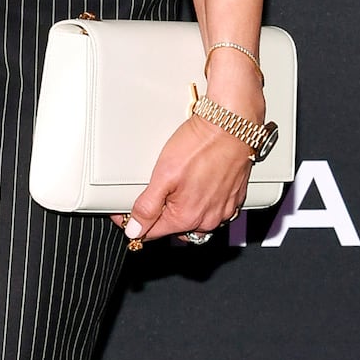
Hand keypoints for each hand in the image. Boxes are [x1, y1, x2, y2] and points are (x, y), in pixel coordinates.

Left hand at [111, 56, 264, 243]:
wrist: (232, 126)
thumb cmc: (200, 146)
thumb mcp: (163, 175)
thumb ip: (147, 207)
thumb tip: (134, 230)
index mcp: (187, 218)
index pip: (151, 233)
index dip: (133, 223)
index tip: (124, 213)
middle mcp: (208, 220)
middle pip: (173, 228)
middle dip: (159, 217)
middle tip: (151, 195)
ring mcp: (223, 210)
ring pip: (194, 220)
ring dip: (181, 210)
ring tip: (175, 187)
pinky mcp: (234, 198)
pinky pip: (212, 209)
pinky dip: (201, 202)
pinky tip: (195, 184)